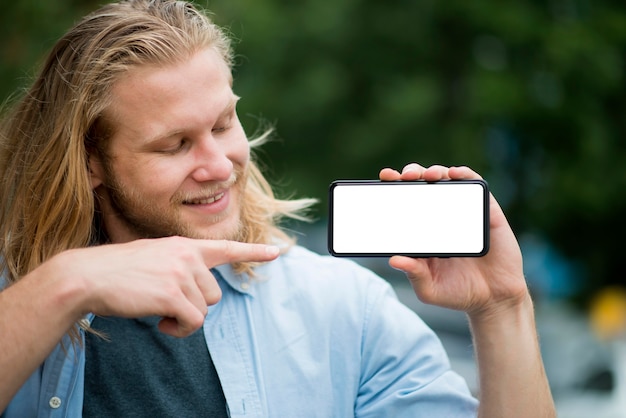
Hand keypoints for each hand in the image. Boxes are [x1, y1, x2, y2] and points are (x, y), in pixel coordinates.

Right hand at [53, 236, 278, 336]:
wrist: (87, 276)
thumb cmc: (117, 272)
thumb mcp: (154, 259)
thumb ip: (179, 268)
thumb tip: (196, 295)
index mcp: (183, 247)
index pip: (225, 248)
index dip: (253, 251)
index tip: (276, 252)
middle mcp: (187, 256)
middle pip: (214, 294)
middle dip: (195, 306)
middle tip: (167, 308)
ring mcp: (181, 273)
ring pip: (205, 310)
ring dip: (185, 319)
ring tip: (160, 313)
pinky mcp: (173, 294)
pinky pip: (193, 322)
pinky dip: (180, 330)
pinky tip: (160, 324)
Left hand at [379, 163, 528, 318]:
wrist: (494, 299)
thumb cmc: (458, 292)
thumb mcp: (429, 288)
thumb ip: (413, 274)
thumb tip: (394, 260)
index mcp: (423, 230)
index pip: (405, 201)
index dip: (394, 187)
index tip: (385, 177)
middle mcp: (440, 216)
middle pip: (423, 185)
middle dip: (411, 174)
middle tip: (405, 177)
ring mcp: (463, 211)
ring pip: (447, 181)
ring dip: (435, 171)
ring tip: (428, 175)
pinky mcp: (486, 212)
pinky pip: (476, 186)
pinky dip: (465, 175)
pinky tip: (455, 174)